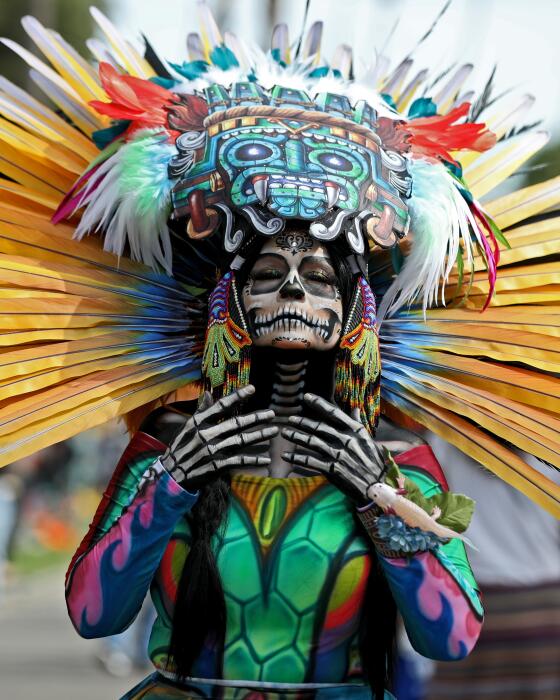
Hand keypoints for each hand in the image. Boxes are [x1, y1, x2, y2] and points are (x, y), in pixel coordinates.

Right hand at [161, 385, 276, 489]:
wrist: (170, 476)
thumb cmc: (180, 448)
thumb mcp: (187, 428)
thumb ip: (200, 411)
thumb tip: (208, 393)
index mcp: (198, 423)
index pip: (221, 406)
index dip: (237, 396)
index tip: (252, 388)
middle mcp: (205, 435)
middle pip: (235, 423)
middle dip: (256, 418)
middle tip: (272, 414)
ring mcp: (211, 451)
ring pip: (240, 441)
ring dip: (259, 436)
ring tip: (274, 431)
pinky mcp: (216, 466)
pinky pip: (238, 461)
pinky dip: (253, 460)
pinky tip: (266, 459)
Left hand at [281, 393, 385, 501]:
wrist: (376, 486)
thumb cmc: (373, 462)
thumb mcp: (367, 440)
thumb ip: (358, 423)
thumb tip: (355, 408)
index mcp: (354, 431)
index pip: (334, 413)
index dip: (319, 403)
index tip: (306, 396)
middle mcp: (345, 440)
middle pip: (319, 427)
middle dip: (302, 422)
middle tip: (290, 418)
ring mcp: (337, 454)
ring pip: (311, 442)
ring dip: (296, 436)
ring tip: (285, 432)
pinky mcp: (331, 469)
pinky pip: (309, 461)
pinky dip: (296, 457)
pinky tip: (285, 456)